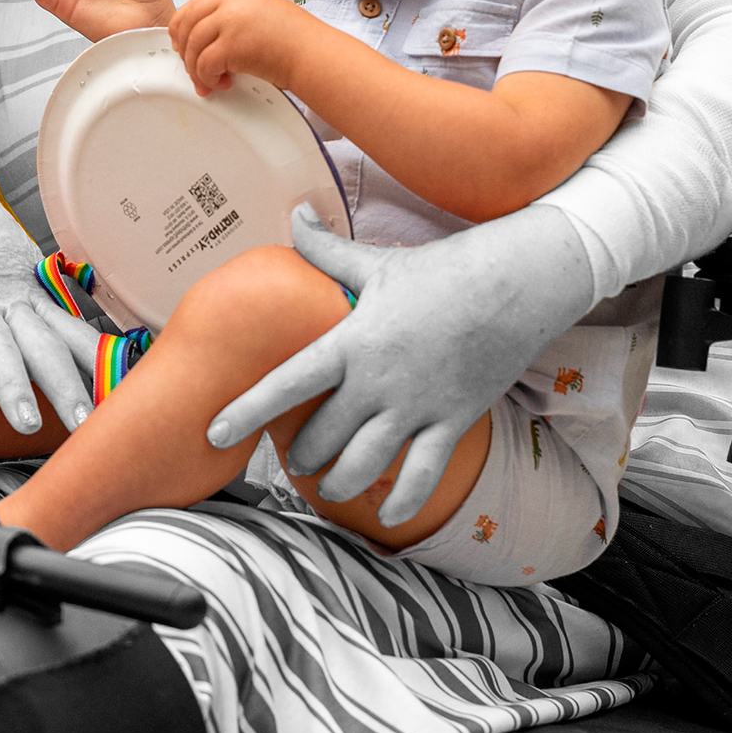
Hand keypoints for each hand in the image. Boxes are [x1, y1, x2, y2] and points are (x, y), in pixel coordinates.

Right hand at [0, 172, 99, 432]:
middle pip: (43, 349)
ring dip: (13, 386)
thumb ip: (49, 316)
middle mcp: (10, 305)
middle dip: (65, 389)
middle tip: (85, 424)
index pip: (75, 337)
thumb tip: (94, 352)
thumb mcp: (26, 276)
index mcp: (36, 302)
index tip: (122, 399)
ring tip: (27, 422)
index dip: (99, 368)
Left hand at [168, 0, 314, 91]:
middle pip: (188, 24)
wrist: (315, 55)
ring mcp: (231, 21)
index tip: (183, 44)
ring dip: (196, 69)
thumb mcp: (262, 14)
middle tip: (193, 68)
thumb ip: (235, 17)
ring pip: (192, 46)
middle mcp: (233, 2)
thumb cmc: (297, 41)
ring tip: (209, 81)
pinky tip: (221, 83)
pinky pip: (203, 64)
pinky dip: (207, 78)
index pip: (195, 5)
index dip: (183, 28)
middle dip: (185, 50)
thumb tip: (209, 36)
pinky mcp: (232, 44)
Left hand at [206, 203, 596, 525]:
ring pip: (364, 465)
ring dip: (339, 484)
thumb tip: (294, 215)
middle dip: (302, 455)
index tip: (216, 434)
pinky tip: (387, 518)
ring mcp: (417, 407)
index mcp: (352, 341)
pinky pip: (422, 476)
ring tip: (328, 487)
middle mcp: (379, 381)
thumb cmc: (440, 271)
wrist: (515, 285)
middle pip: (323, 436)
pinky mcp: (452, 422)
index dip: (247, 412)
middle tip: (294, 459)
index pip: (287, 382)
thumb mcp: (375, 260)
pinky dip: (402, 503)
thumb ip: (326, 249)